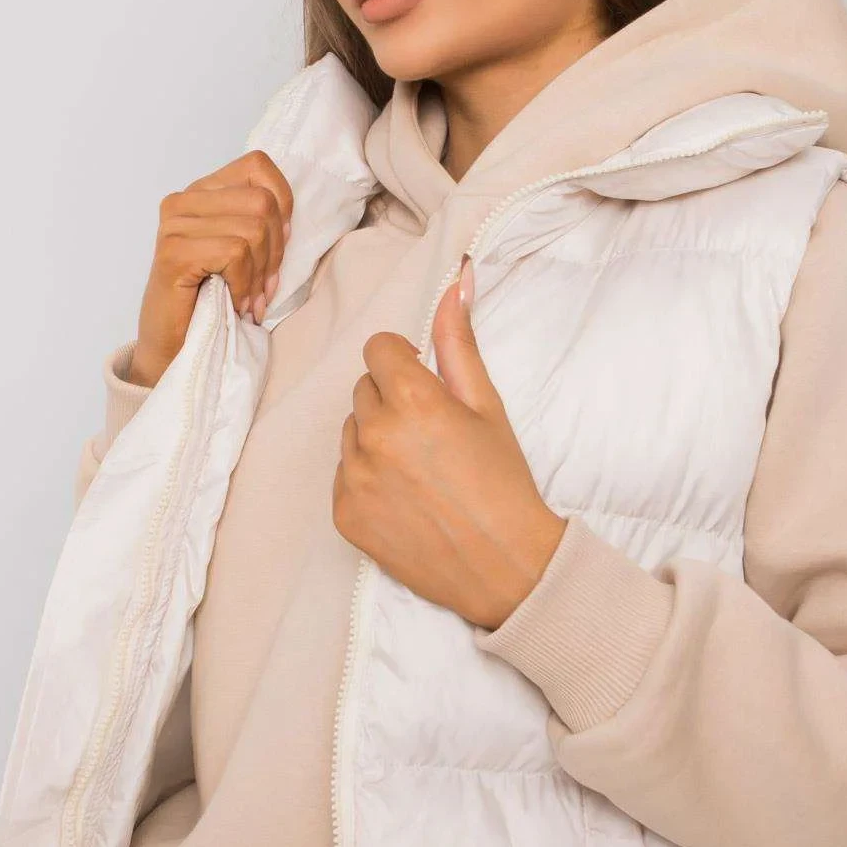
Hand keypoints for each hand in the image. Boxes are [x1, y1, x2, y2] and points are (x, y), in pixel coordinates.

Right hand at [130, 149, 293, 386]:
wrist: (174, 347)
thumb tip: (291, 222)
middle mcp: (184, 200)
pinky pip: (234, 254)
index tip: (279, 247)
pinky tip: (235, 305)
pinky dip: (244, 286)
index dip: (283, 204)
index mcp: (202, 192)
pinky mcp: (174, 252)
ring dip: (260, 275)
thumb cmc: (210, 301)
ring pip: (252, 230)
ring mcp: (175, 224)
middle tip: (265, 288)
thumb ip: (258, 224)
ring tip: (250, 300)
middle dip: (275, 251)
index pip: (258, 166)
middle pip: (262, 202)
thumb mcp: (241, 254)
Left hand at [332, 255, 566, 628]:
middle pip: (363, 390)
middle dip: (391, 402)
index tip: (426, 388)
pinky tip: (405, 499)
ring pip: (350, 432)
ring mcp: (353, 476)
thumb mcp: (486, 406)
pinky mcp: (343, 514)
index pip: (378, 350)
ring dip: (375, 440)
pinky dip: (366, 480)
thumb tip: (455, 280)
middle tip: (432, 438)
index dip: (404, 363)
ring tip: (420, 471)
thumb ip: (459, 342)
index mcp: (412, 399)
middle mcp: (374, 434)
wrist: (504, 566)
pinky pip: (343, 474)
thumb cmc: (503, 483)